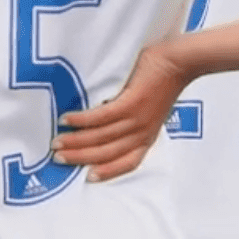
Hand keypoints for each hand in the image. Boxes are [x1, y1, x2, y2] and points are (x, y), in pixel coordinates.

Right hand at [56, 42, 190, 182]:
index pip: (128, 162)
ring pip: (101, 137)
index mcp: (148, 136)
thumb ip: (134, 122)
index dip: (107, 172)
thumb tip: (107, 125)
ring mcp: (137, 118)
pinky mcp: (132, 102)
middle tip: (57, 158)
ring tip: (57, 141)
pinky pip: (101, 117)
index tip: (87, 177)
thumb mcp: (152, 110)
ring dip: (75, 141)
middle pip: (106, 153)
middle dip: (79, 157)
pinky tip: (68, 119)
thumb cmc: (165, 81)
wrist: (182, 61)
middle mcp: (142, 132)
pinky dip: (82, 120)